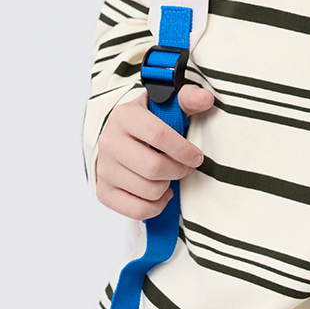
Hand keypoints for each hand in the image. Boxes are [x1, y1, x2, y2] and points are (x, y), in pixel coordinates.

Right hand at [94, 86, 212, 219]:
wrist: (120, 137)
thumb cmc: (148, 122)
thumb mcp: (166, 105)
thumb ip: (187, 98)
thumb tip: (206, 98)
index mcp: (124, 116)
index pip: (158, 135)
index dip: (183, 149)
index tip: (196, 156)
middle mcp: (109, 141)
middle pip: (153, 167)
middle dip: (178, 170)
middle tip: (186, 168)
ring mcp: (104, 168)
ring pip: (148, 190)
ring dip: (168, 187)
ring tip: (170, 177)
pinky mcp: (104, 191)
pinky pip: (136, 210)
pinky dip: (155, 206)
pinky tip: (160, 193)